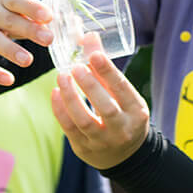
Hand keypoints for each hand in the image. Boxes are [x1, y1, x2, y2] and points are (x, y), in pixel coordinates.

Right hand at [0, 0, 53, 84]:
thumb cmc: (8, 14)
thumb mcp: (22, 10)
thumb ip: (45, 18)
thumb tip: (77, 27)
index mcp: (4, 0)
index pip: (17, 0)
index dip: (33, 8)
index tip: (49, 17)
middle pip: (9, 21)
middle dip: (29, 30)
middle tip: (49, 39)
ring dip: (11, 51)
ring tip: (28, 60)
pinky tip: (9, 80)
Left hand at [51, 35, 149, 169]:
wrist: (125, 156)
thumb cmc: (124, 116)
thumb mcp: (125, 96)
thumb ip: (106, 70)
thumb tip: (89, 37)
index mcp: (137, 112)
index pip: (123, 90)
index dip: (108, 72)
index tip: (94, 55)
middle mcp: (122, 128)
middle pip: (106, 106)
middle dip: (89, 85)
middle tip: (75, 66)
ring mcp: (103, 141)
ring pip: (84, 120)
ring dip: (70, 97)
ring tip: (61, 77)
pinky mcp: (85, 148)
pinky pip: (69, 129)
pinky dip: (60, 110)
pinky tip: (55, 93)